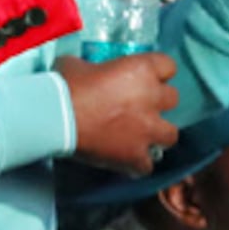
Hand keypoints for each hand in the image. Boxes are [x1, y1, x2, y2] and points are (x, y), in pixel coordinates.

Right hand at [58, 50, 180, 171]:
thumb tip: (91, 74)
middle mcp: (152, 98)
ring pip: (171, 135)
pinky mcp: (135, 156)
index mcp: (141, 70)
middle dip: (158, 102)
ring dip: (157, 135)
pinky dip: (137, 163)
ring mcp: (147, 130)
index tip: (145, 78)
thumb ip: (97, 69)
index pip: (168, 66)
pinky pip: (147, 165)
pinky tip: (126, 159)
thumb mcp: (80, 64)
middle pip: (172, 99)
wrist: (55, 117)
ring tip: (141, 137)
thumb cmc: (65, 85)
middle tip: (140, 106)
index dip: (157, 72)